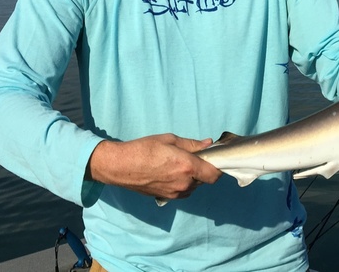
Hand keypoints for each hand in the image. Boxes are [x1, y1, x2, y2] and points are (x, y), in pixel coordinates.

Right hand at [86, 134, 222, 200]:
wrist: (120, 166)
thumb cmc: (144, 149)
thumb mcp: (169, 140)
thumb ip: (191, 144)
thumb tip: (208, 143)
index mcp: (187, 166)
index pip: (214, 175)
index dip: (218, 168)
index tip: (214, 160)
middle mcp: (184, 183)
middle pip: (204, 180)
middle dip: (203, 170)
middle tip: (193, 158)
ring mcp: (175, 193)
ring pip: (193, 187)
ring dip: (192, 178)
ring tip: (178, 165)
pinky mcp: (166, 197)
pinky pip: (182, 191)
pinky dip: (182, 184)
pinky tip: (170, 173)